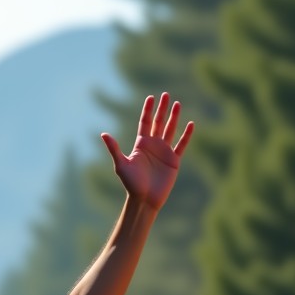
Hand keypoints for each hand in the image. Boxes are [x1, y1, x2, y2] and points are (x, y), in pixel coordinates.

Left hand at [100, 93, 193, 209]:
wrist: (144, 199)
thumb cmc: (131, 183)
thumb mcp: (121, 164)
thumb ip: (114, 148)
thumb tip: (103, 134)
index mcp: (140, 144)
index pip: (145, 122)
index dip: (148, 110)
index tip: (151, 97)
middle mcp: (153, 146)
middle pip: (158, 123)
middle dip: (162, 109)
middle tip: (166, 94)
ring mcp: (164, 152)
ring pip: (170, 130)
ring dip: (174, 117)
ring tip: (178, 104)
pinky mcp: (174, 160)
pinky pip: (181, 144)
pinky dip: (186, 135)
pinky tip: (190, 124)